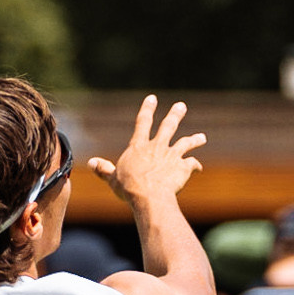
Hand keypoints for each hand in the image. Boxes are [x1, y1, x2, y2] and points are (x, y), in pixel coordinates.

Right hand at [88, 95, 204, 210]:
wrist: (149, 197)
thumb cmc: (129, 188)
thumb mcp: (112, 179)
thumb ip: (104, 169)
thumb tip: (91, 162)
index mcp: (139, 146)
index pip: (143, 122)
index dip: (147, 109)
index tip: (152, 98)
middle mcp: (157, 147)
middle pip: (168, 126)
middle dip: (175, 115)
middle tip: (181, 106)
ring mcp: (172, 156)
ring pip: (185, 143)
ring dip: (194, 139)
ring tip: (202, 137)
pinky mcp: (183, 168)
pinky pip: (192, 164)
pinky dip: (195, 165)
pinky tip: (199, 167)